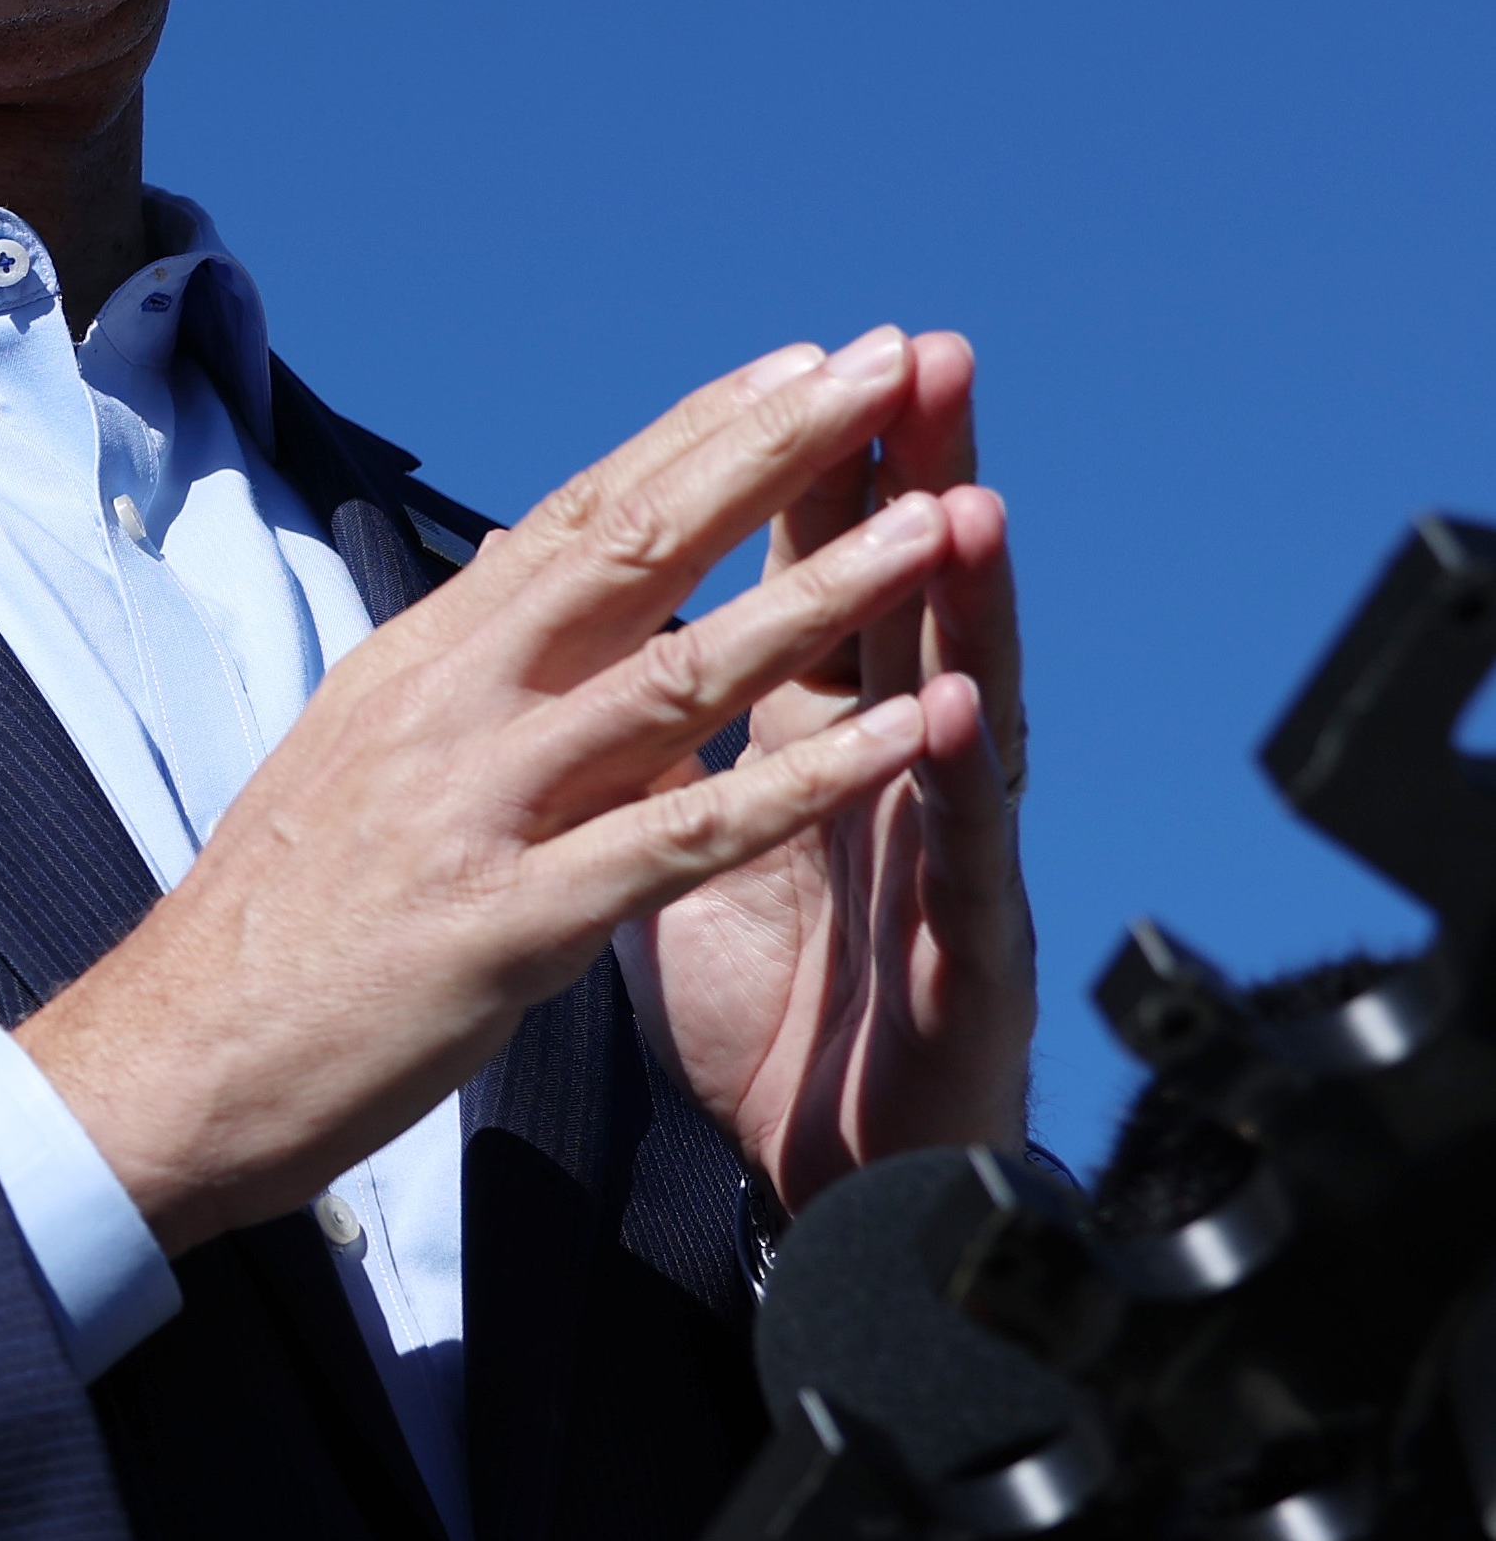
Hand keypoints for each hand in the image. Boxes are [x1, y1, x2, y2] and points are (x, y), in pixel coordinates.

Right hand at [17, 329, 985, 1251]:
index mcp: (420, 664)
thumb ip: (457, 669)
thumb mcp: (356, 755)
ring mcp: (480, 808)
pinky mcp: (512, 921)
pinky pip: (687, 836)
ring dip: (819, 593)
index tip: (807, 363)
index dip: (700, 433)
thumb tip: (526, 567)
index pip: (577, 516)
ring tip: (937, 522)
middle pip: (636, 548)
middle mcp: (450, 707)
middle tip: (895, 362)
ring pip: (680, 674)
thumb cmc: (273, 920)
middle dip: (776, 451)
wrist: (171, 1059)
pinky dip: (807, 781)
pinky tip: (908, 736)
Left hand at [620, 329, 1031, 1208]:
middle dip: (904, 480)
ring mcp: (931, 865)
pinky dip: (951, 784)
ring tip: (965, 494)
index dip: (801, 473)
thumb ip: (650, 756)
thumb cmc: (775, 1021)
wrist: (839, 1187)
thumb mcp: (676, 864)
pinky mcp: (959, 966)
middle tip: (928, 353)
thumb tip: (575, 659)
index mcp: (801, 750)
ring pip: (953, 709)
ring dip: (957, 602)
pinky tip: (961, 710)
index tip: (801, 354)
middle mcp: (884, 783)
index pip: (800, 579)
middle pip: (893, 605)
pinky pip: (949, 866)